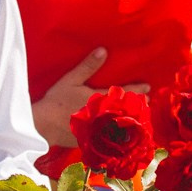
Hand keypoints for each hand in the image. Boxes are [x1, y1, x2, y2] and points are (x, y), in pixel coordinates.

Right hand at [31, 48, 148, 146]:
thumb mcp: (71, 80)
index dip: (138, 90)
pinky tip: (121, 132)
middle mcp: (103, 116)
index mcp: (100, 99)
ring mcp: (99, 130)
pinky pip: (110, 137)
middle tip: (148, 103)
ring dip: (131, 120)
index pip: (124, 94)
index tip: (148, 88)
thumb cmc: (56, 101)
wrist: (43, 126)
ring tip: (140, 117)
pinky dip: (118, 133)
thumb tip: (103, 50)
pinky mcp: (92, 140)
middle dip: (137, 107)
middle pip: (126, 111)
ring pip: (120, 125)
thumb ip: (88, 66)